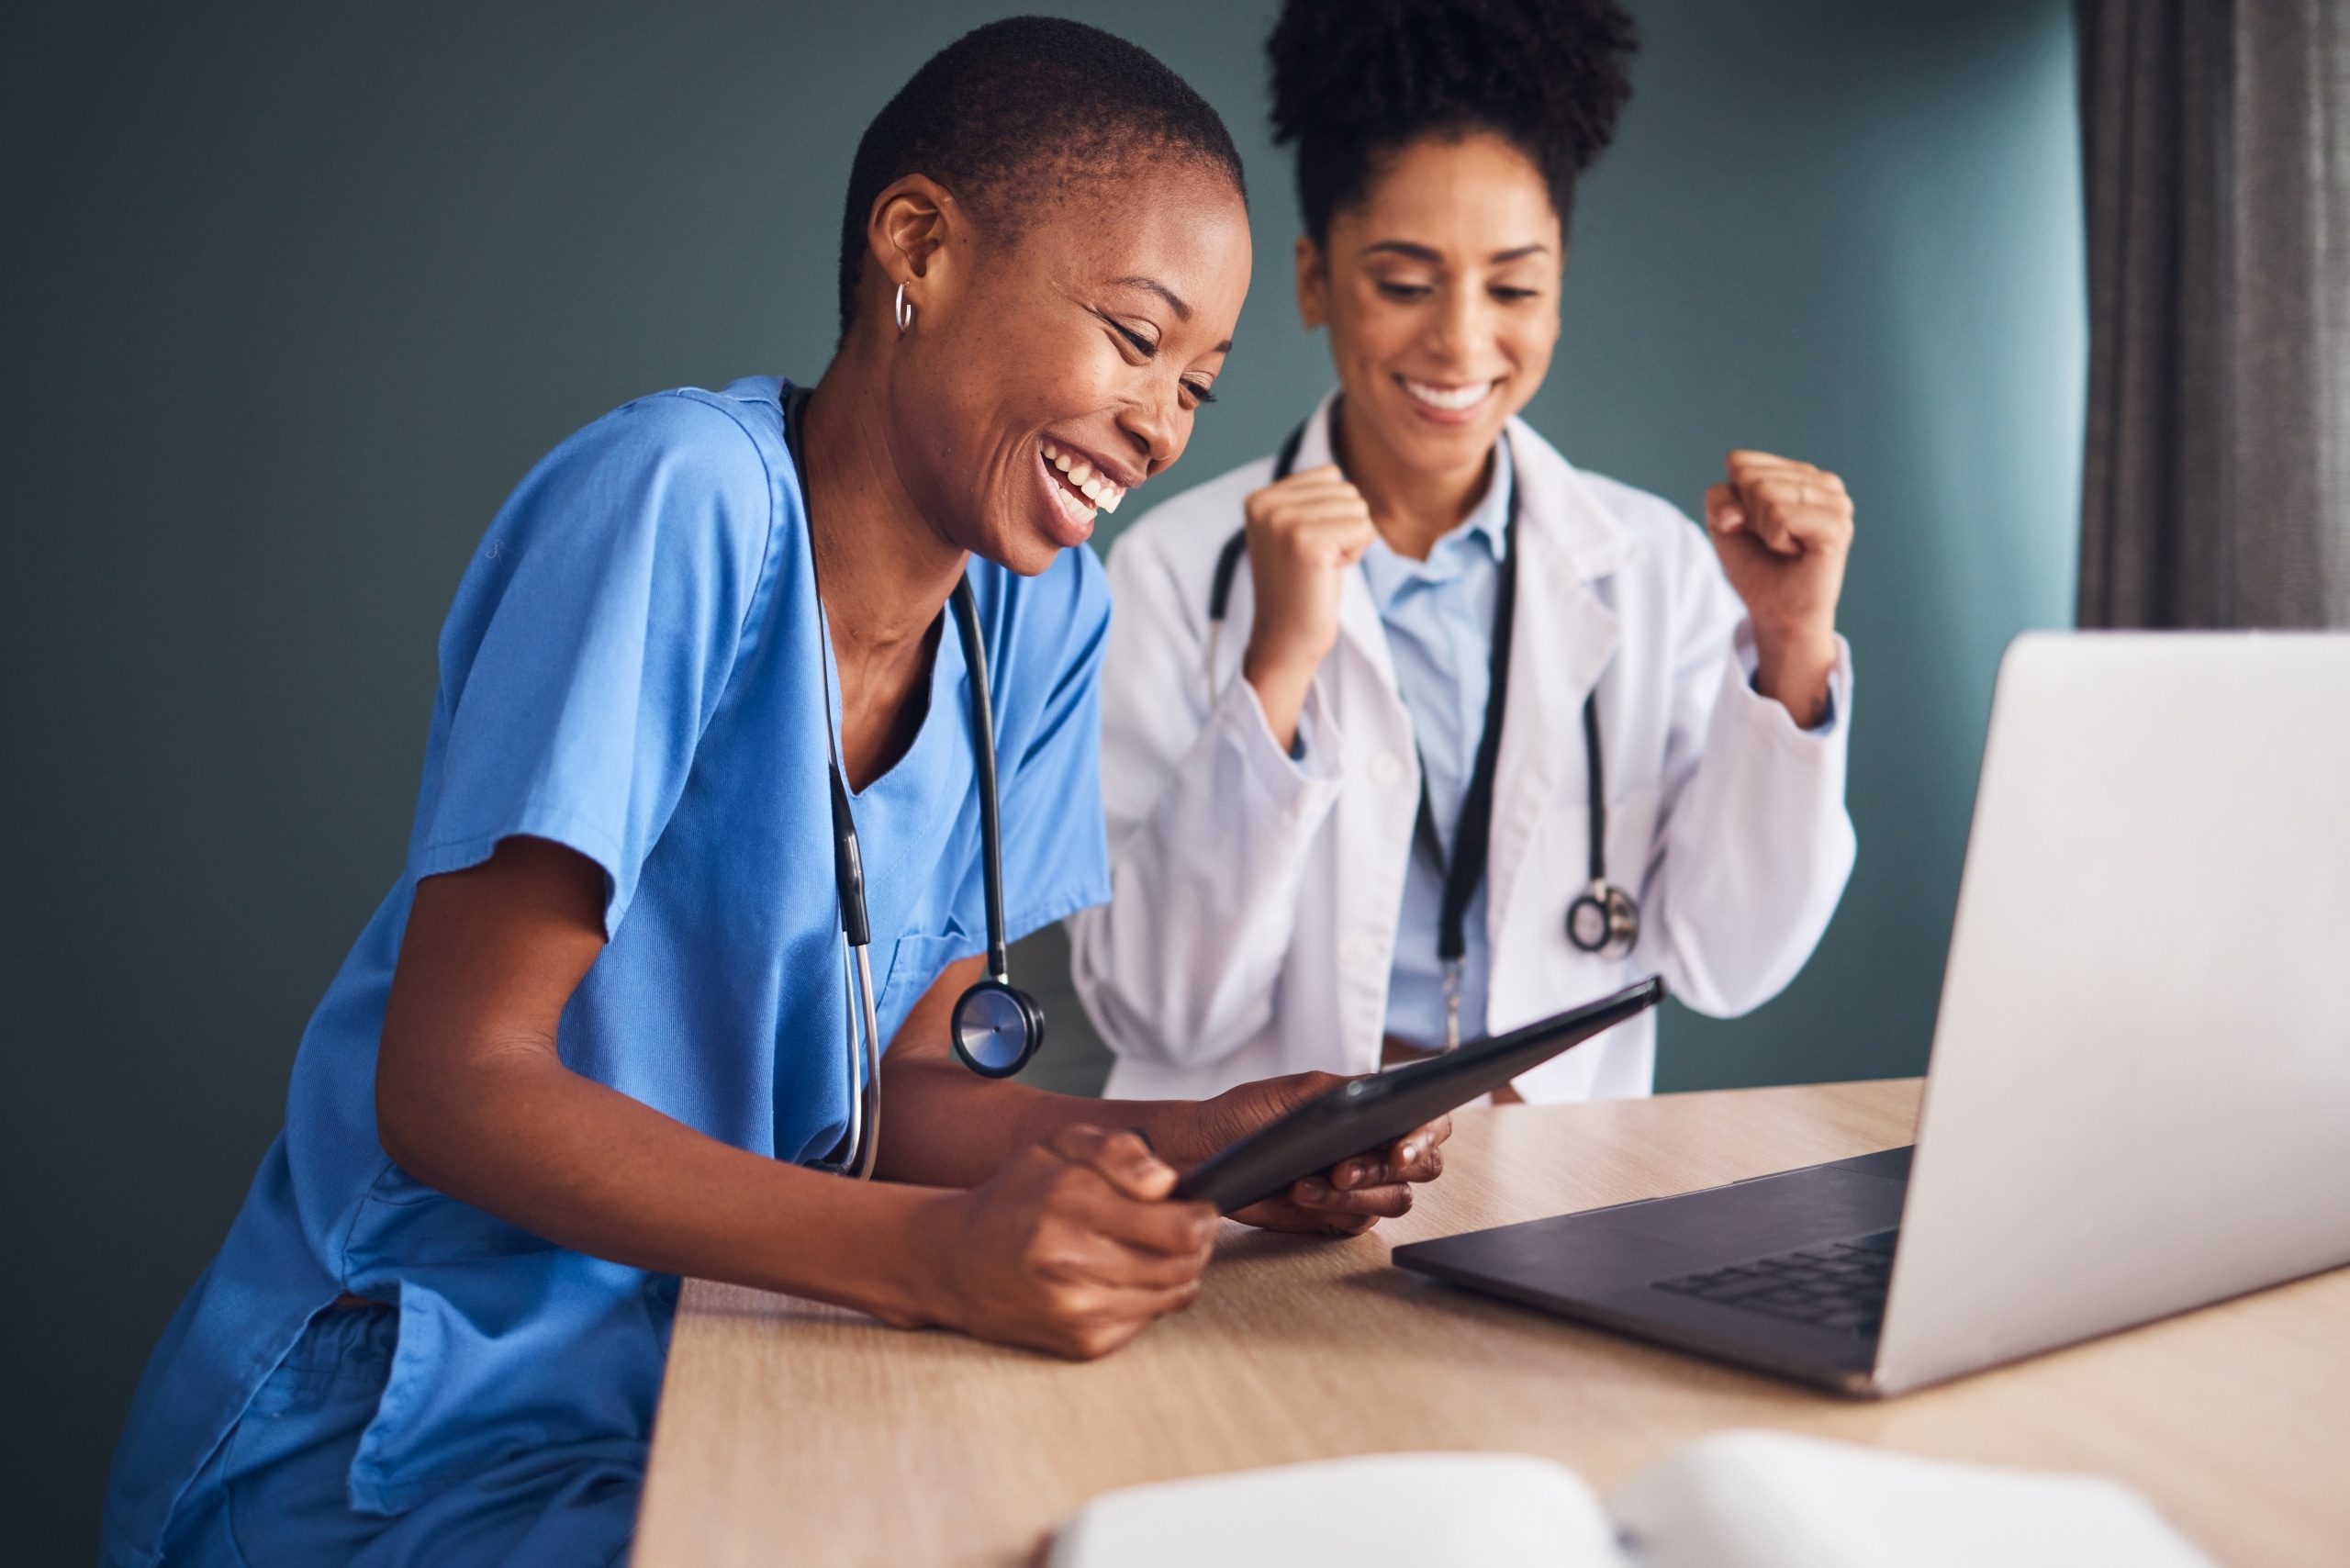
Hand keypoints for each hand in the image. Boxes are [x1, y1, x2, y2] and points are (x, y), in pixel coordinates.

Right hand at [909, 1125, 1216, 1359]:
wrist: (957, 1261)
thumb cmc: (1016, 1197)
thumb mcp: (1059, 1146)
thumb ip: (1118, 1150)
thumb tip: (1166, 1182)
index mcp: (1070, 1202)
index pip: (1181, 1227)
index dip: (1202, 1215)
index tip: (1195, 1207)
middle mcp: (1071, 1260)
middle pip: (1185, 1264)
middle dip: (1195, 1244)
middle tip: (1177, 1229)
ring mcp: (1076, 1309)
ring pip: (1173, 1295)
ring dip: (1175, 1272)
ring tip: (1146, 1251)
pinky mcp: (1080, 1343)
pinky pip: (1147, 1321)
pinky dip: (1146, 1299)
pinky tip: (1119, 1279)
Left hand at [1175, 1073, 1451, 1236]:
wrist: (1208, 1151)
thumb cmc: (1252, 1114)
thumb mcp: (1302, 1091)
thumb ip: (1350, 1090)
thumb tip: (1387, 1092)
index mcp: (1378, 1112)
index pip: (1431, 1123)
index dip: (1427, 1137)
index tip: (1402, 1149)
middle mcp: (1378, 1149)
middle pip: (1423, 1168)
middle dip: (1387, 1169)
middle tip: (1347, 1169)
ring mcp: (1364, 1187)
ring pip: (1394, 1199)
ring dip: (1357, 1192)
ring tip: (1319, 1179)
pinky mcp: (1341, 1218)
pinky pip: (1358, 1220)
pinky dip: (1333, 1207)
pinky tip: (1303, 1191)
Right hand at [1239, 464, 1378, 750]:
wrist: (1285, 640)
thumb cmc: (1301, 588)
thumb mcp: (1295, 532)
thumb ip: (1308, 499)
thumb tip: (1338, 473)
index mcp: (1260, 497)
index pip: (1331, 476)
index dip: (1332, 515)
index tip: (1308, 549)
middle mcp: (1267, 503)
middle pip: (1347, 490)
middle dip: (1344, 528)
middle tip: (1316, 562)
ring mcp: (1285, 522)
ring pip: (1358, 507)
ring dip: (1351, 541)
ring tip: (1321, 568)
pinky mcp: (1307, 543)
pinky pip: (1364, 527)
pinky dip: (1356, 553)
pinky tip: (1329, 573)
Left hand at [1703, 451, 1852, 727]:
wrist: (1776, 610)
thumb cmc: (1755, 564)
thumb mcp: (1723, 523)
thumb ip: (1719, 497)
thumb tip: (1736, 513)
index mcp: (1798, 473)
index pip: (1739, 461)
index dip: (1732, 499)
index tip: (1751, 526)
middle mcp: (1822, 481)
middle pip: (1750, 477)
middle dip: (1747, 515)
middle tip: (1770, 540)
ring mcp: (1835, 501)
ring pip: (1765, 493)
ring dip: (1763, 529)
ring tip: (1784, 545)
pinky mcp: (1837, 525)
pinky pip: (1782, 517)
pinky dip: (1776, 540)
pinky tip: (1795, 551)